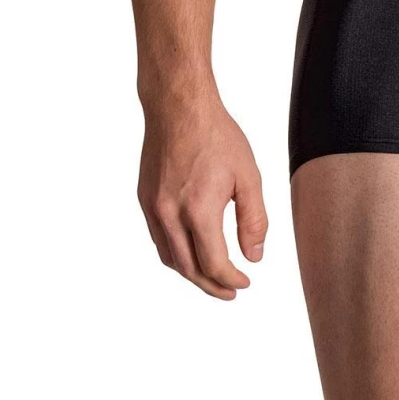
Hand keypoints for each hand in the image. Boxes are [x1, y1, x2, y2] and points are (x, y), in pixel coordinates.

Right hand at [137, 99, 267, 299]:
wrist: (178, 108)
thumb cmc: (216, 136)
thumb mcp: (248, 177)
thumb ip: (253, 220)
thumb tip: (254, 255)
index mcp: (198, 211)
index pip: (213, 264)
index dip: (231, 280)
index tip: (245, 283)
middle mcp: (169, 215)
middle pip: (189, 269)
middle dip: (211, 286)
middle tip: (230, 291)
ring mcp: (152, 209)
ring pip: (169, 258)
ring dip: (191, 273)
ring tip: (212, 277)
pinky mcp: (144, 200)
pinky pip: (159, 239)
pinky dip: (175, 254)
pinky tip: (190, 251)